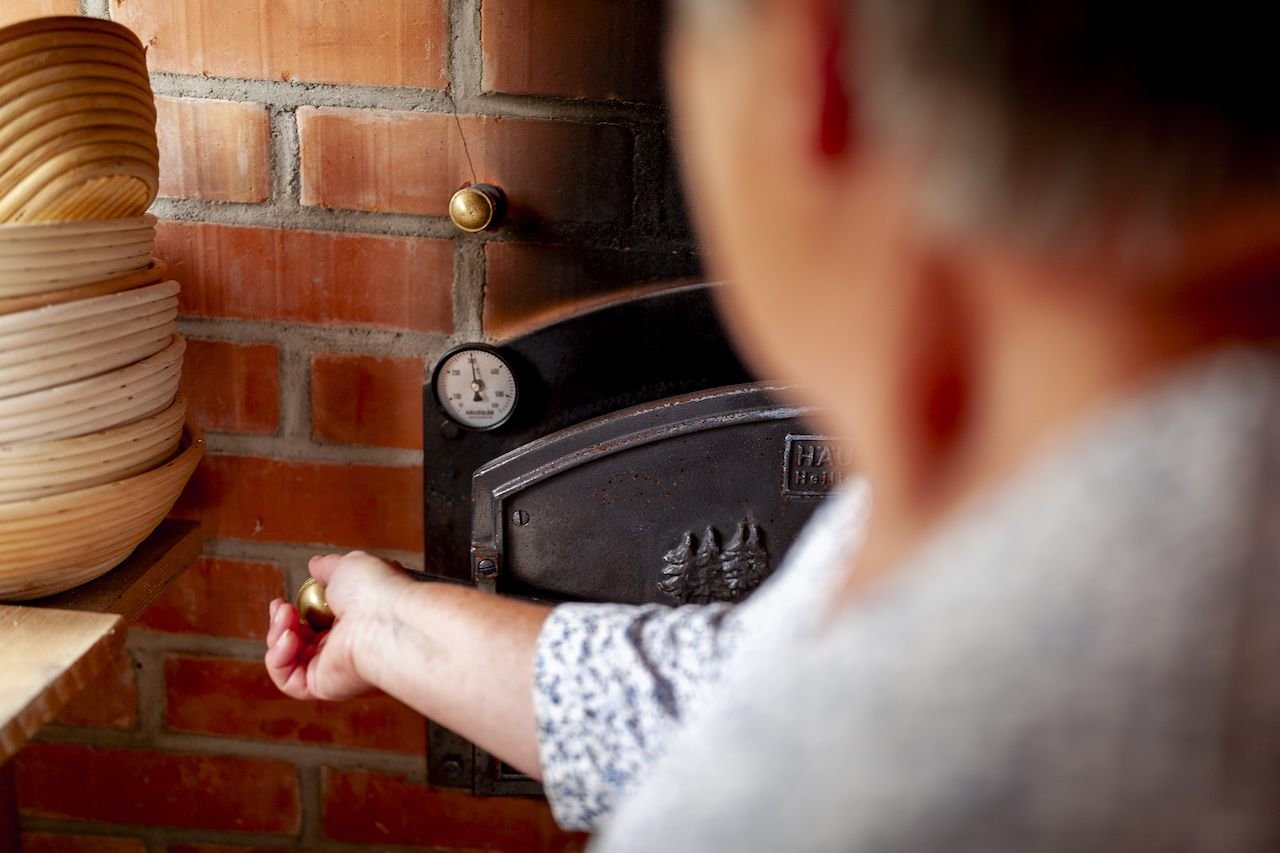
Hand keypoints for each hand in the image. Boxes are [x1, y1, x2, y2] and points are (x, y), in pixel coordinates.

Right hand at [264, 551, 409, 701]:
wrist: (387, 619)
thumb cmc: (377, 591)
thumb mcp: (347, 567)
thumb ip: (328, 568)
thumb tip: (316, 565)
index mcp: (353, 621)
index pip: (314, 624)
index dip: (293, 613)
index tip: (283, 601)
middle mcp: (344, 646)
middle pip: (298, 643)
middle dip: (281, 623)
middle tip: (283, 607)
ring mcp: (334, 667)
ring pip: (288, 661)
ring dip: (277, 636)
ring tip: (286, 617)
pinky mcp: (324, 686)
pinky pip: (288, 681)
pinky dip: (278, 659)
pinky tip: (288, 637)